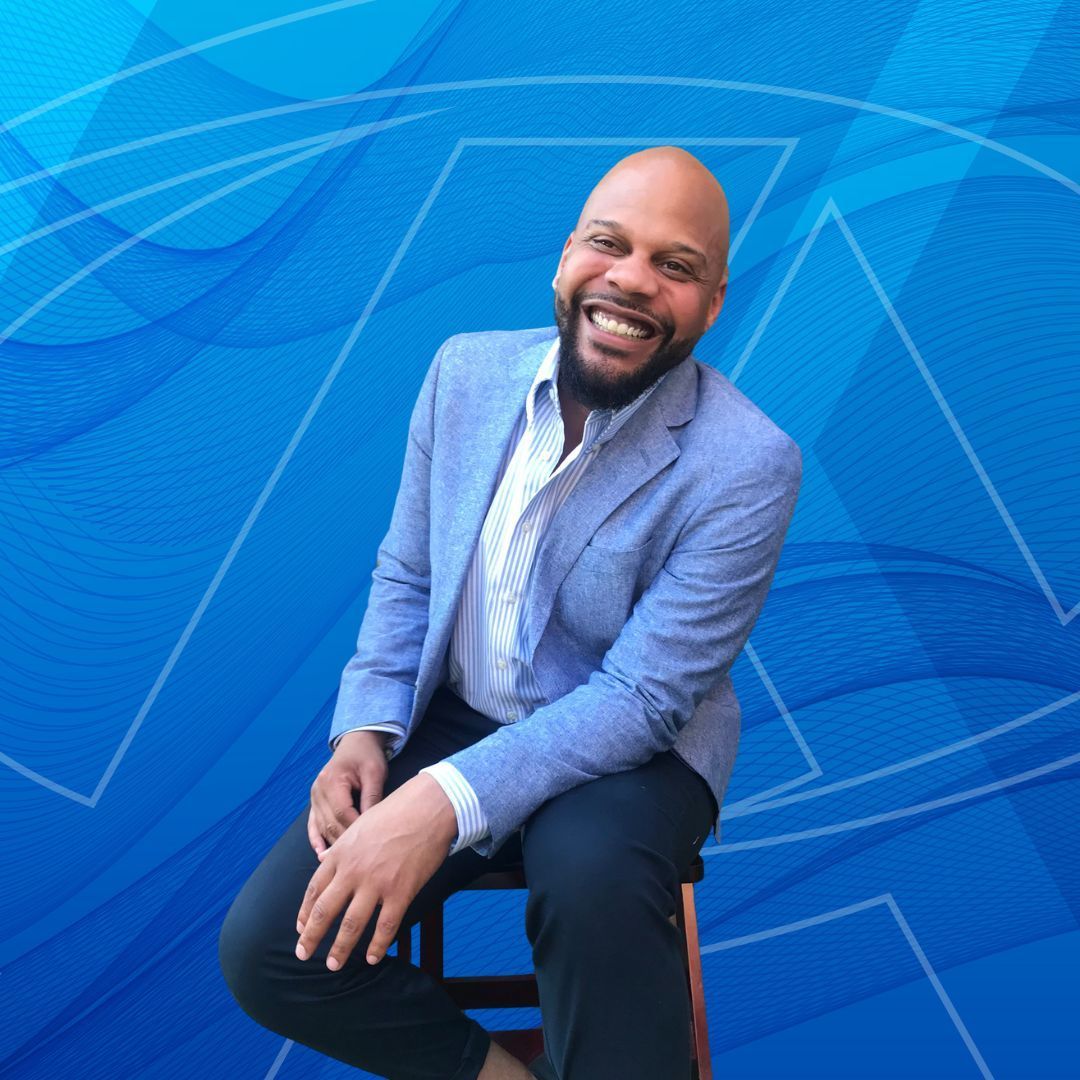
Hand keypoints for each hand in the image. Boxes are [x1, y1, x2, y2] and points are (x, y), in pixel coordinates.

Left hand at [295, 772, 457, 970]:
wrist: (427, 808)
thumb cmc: (395, 812)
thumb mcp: (359, 825)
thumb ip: (342, 846)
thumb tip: (325, 859)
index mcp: (341, 853)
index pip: (314, 889)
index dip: (305, 913)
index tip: (301, 928)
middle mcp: (353, 871)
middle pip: (324, 911)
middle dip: (311, 937)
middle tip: (303, 954)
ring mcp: (376, 883)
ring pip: (351, 925)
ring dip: (340, 949)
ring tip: (334, 964)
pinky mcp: (401, 892)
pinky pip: (386, 926)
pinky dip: (377, 945)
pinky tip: (372, 958)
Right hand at [308, 730, 389, 856]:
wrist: (356, 742)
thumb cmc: (367, 756)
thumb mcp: (375, 773)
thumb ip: (372, 798)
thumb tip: (373, 826)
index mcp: (332, 780)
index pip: (342, 812)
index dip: (354, 830)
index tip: (368, 845)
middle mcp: (318, 790)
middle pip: (329, 823)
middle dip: (343, 842)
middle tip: (358, 861)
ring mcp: (314, 796)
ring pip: (321, 827)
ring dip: (330, 844)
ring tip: (338, 864)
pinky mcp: (315, 801)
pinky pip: (313, 824)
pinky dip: (316, 839)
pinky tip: (320, 854)